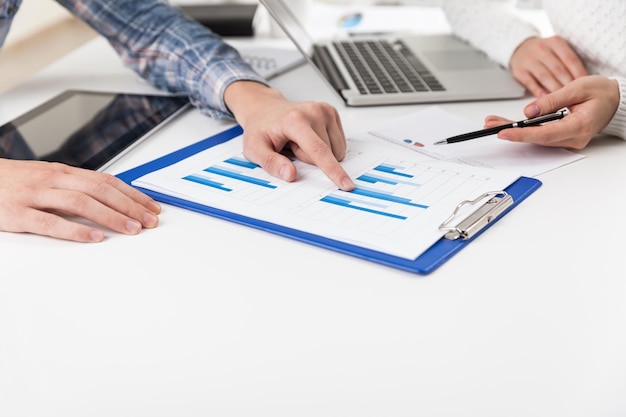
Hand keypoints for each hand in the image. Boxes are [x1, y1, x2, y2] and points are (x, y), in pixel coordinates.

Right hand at [0, 159, 160, 241]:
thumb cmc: (12, 182)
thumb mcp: (47, 180)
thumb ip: (75, 188)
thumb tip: (110, 201)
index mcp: (63, 172)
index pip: (106, 181)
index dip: (132, 194)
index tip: (152, 207)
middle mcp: (53, 179)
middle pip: (100, 190)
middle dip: (130, 206)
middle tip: (150, 221)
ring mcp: (35, 195)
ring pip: (81, 202)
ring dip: (111, 216)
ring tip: (132, 229)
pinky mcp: (18, 213)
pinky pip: (51, 221)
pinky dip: (75, 229)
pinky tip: (94, 237)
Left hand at [224, 81, 354, 190]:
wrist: (265, 110)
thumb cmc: (261, 129)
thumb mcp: (255, 149)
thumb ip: (271, 163)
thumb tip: (290, 174)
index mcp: (295, 120)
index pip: (318, 150)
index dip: (333, 170)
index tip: (346, 184)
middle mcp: (313, 111)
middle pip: (326, 154)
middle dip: (309, 159)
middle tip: (291, 147)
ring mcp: (324, 110)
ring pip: (335, 150)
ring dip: (318, 153)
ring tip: (299, 142)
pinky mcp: (331, 112)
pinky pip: (338, 144)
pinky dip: (325, 146)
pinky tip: (309, 137)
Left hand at [484, 76, 619, 148]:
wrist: (615, 100)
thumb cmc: (600, 92)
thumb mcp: (578, 87)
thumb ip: (553, 100)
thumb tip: (529, 111)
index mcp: (580, 126)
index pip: (546, 134)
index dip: (522, 134)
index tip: (504, 132)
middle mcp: (573, 138)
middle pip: (537, 138)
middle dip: (511, 132)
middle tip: (490, 125)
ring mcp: (568, 141)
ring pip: (536, 138)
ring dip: (514, 131)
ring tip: (493, 122)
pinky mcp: (562, 138)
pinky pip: (540, 136)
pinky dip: (524, 130)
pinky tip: (507, 125)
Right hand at [510, 36, 587, 96]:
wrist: (519, 49)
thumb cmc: (544, 53)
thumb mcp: (557, 49)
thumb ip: (568, 62)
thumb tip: (585, 80)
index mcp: (555, 42)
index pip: (570, 59)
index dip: (579, 73)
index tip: (586, 86)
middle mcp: (541, 49)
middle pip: (558, 69)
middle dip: (568, 84)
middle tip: (577, 97)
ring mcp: (528, 60)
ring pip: (545, 77)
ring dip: (555, 90)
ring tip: (563, 101)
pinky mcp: (518, 71)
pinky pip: (530, 83)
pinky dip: (539, 92)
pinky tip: (546, 99)